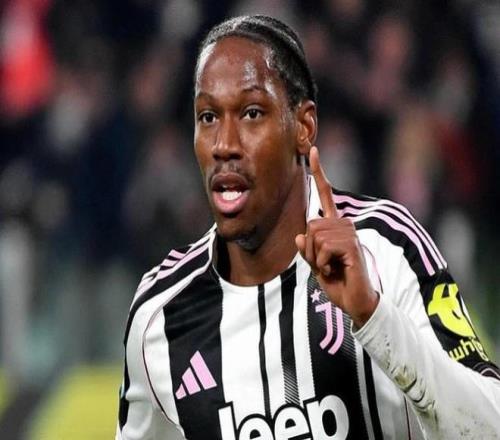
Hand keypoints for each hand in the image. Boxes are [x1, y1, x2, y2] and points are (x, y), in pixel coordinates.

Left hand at [295, 146, 378, 327]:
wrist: (356, 301)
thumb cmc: (338, 282)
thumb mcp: (316, 264)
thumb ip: (307, 250)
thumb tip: (300, 235)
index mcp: (335, 226)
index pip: (326, 195)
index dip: (319, 173)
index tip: (313, 150)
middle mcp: (344, 224)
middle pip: (310, 225)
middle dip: (309, 250)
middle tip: (324, 264)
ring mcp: (350, 233)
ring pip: (314, 236)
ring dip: (316, 258)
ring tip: (331, 267)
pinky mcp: (352, 245)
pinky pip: (323, 249)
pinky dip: (323, 264)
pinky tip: (336, 270)